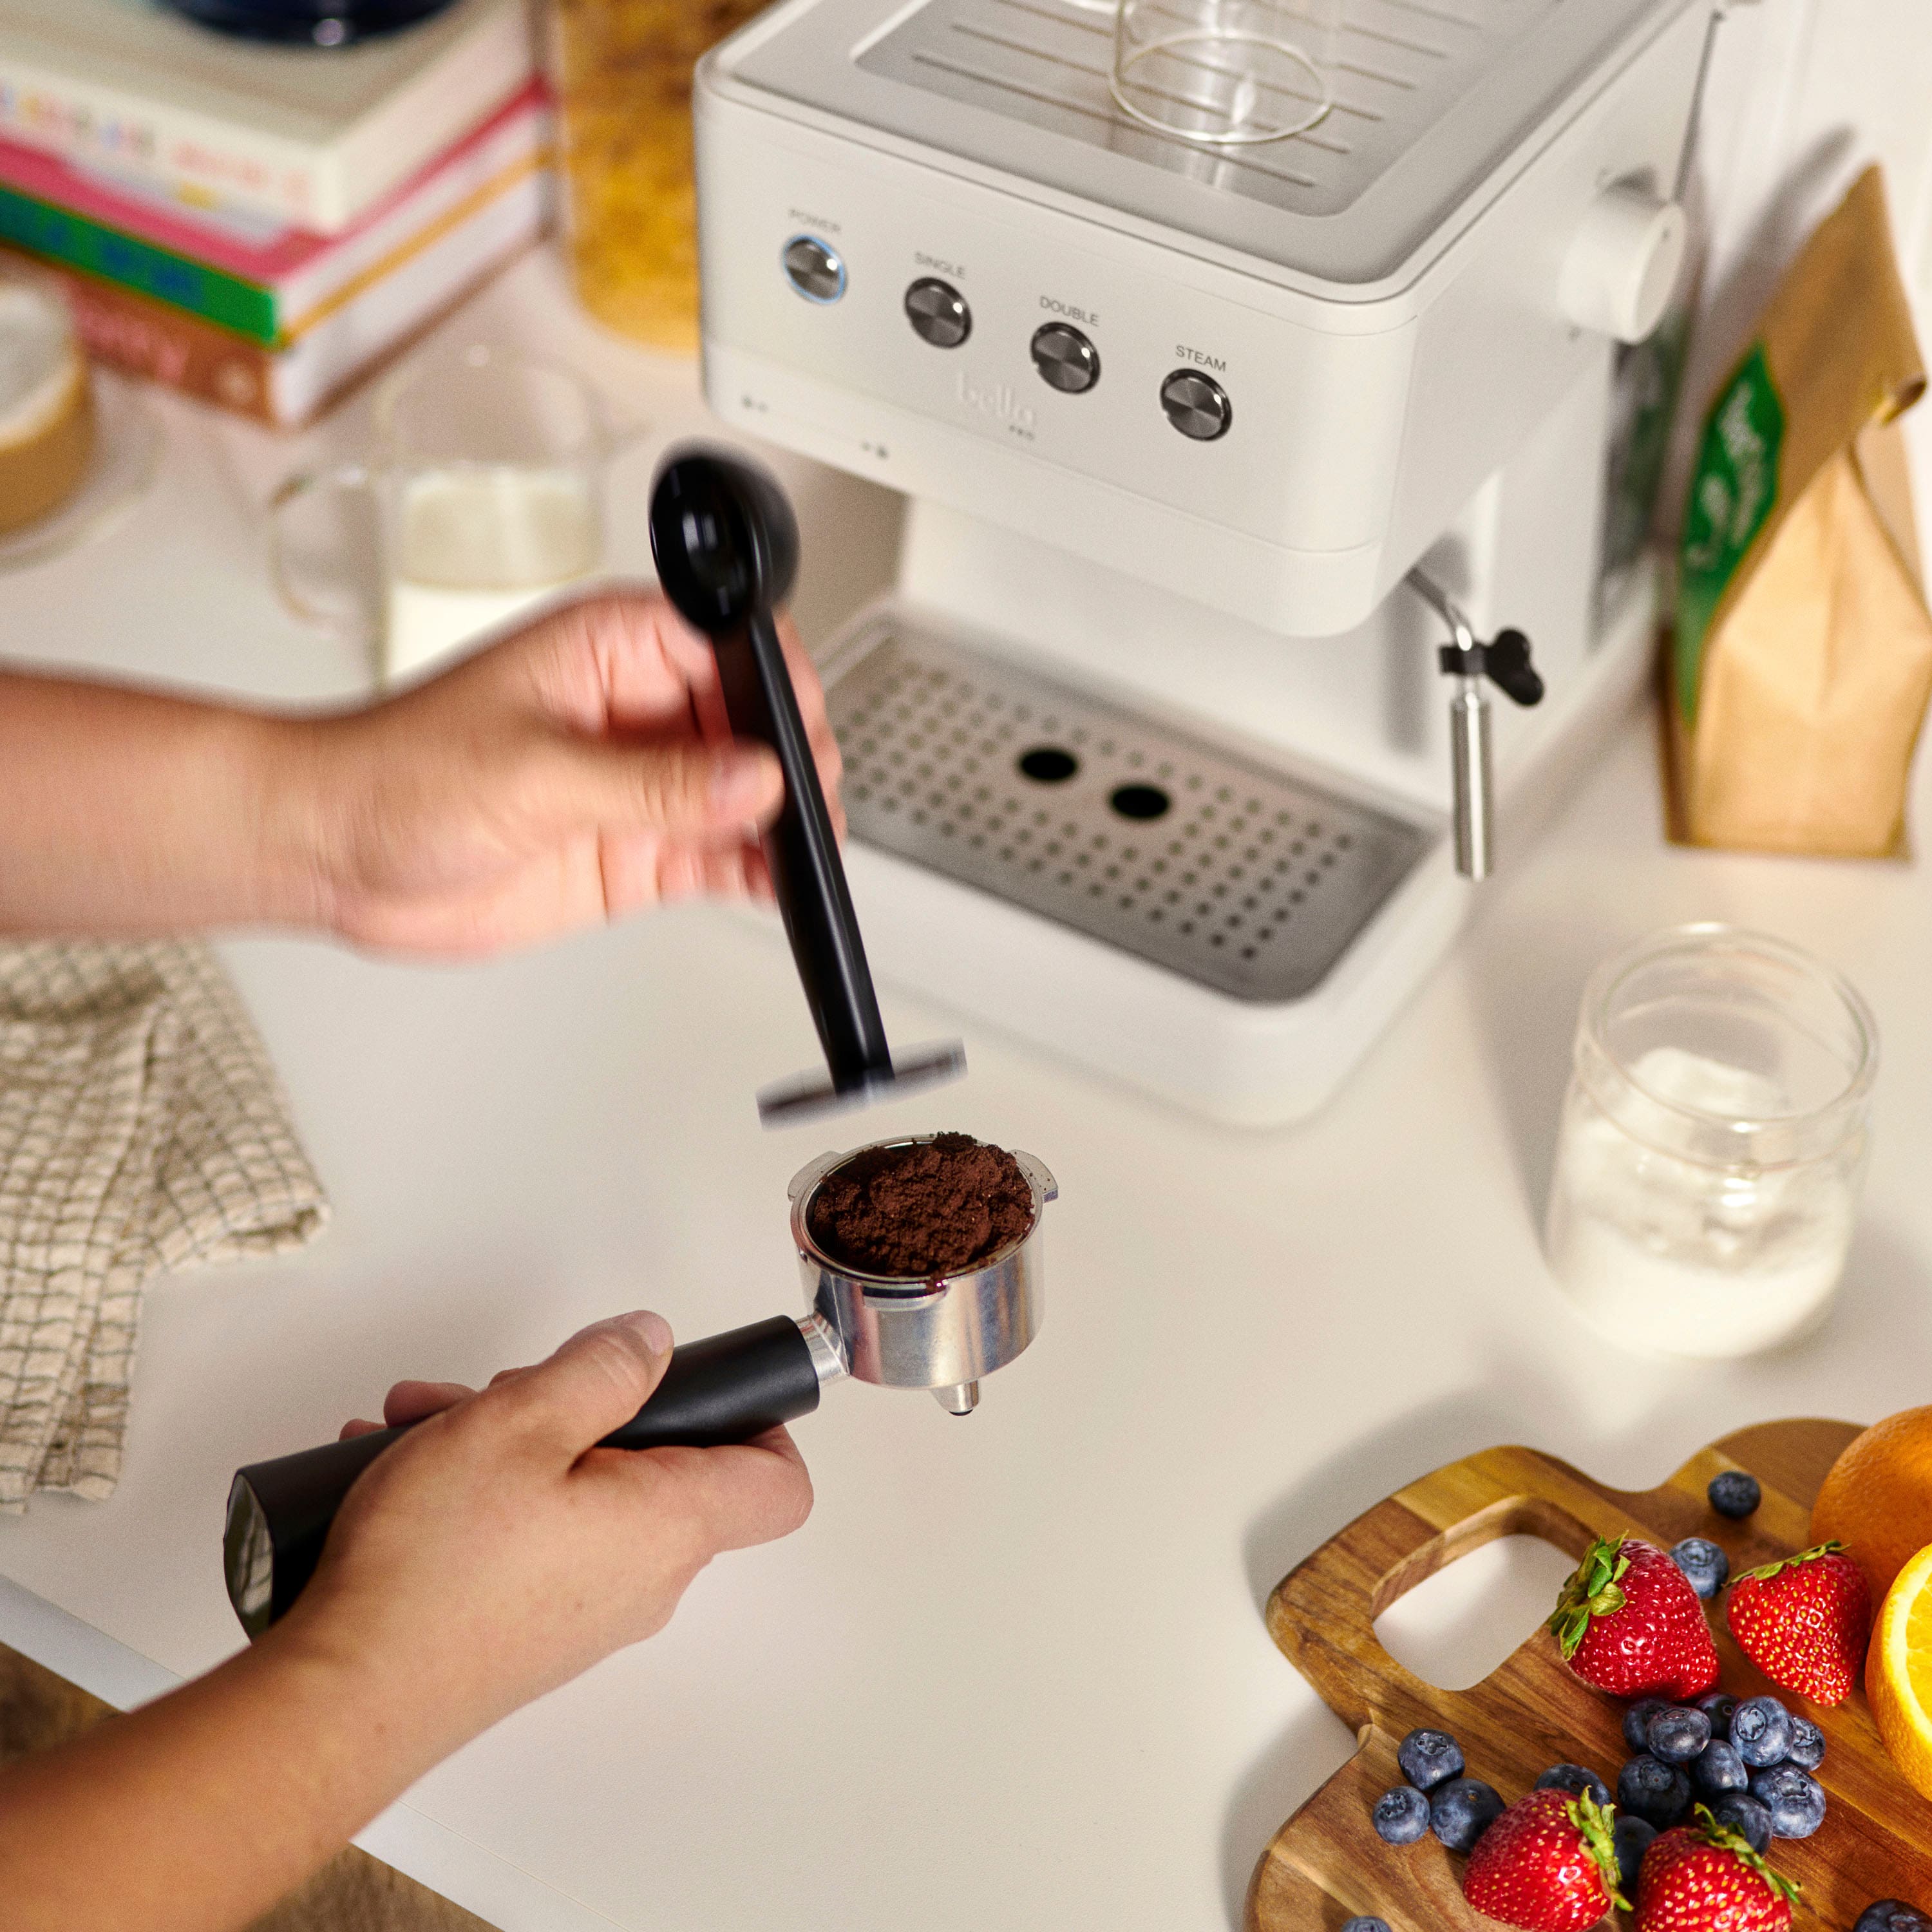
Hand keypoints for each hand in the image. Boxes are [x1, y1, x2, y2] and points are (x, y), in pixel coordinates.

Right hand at [283, 1311, 812, 1749]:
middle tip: (505, 1390)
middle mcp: (641, 1581)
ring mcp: (580, 1613)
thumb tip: (648, 1342)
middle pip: (652, 1468)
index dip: (755, 1422)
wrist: (339, 1699)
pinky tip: (398, 1469)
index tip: (701, 1384)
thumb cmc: (436, 1566)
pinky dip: (477, 1492)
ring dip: (506, 1440)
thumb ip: (602, 1367)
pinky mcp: (523, 1632)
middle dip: (579, 1408)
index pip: (776, 1485)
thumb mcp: (523, 1420)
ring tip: (423, 1422)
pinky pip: (526, 1537)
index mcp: (668, 1528)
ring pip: (573, 1493)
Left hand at [303, 591, 843, 954]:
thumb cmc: (392, 775)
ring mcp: (640, 784)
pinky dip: (755, 871)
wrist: (332, 855)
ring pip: (747, 795)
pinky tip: (771, 882)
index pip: (729, 643)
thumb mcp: (532, 773)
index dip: (777, 684)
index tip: (795, 738)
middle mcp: (637, 711)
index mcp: (611, 649)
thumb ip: (652, 783)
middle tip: (799, 806)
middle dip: (789, 763)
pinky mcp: (634, 848)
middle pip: (755, 723)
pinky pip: (719, 855)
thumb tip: (751, 779)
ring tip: (796, 852)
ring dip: (780, 824)